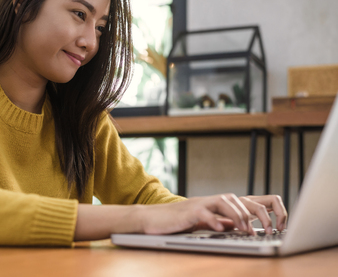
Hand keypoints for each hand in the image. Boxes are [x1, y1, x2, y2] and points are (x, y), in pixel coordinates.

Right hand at [138, 194, 286, 235]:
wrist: (154, 218)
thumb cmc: (180, 222)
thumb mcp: (206, 222)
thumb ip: (222, 221)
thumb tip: (242, 227)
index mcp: (219, 204)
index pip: (248, 201)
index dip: (265, 211)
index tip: (275, 228)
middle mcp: (212, 200)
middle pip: (241, 199)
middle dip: (258, 214)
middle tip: (267, 231)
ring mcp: (200, 203)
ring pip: (225, 202)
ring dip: (239, 216)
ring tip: (247, 231)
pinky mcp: (189, 211)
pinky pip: (204, 213)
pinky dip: (214, 220)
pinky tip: (222, 229)